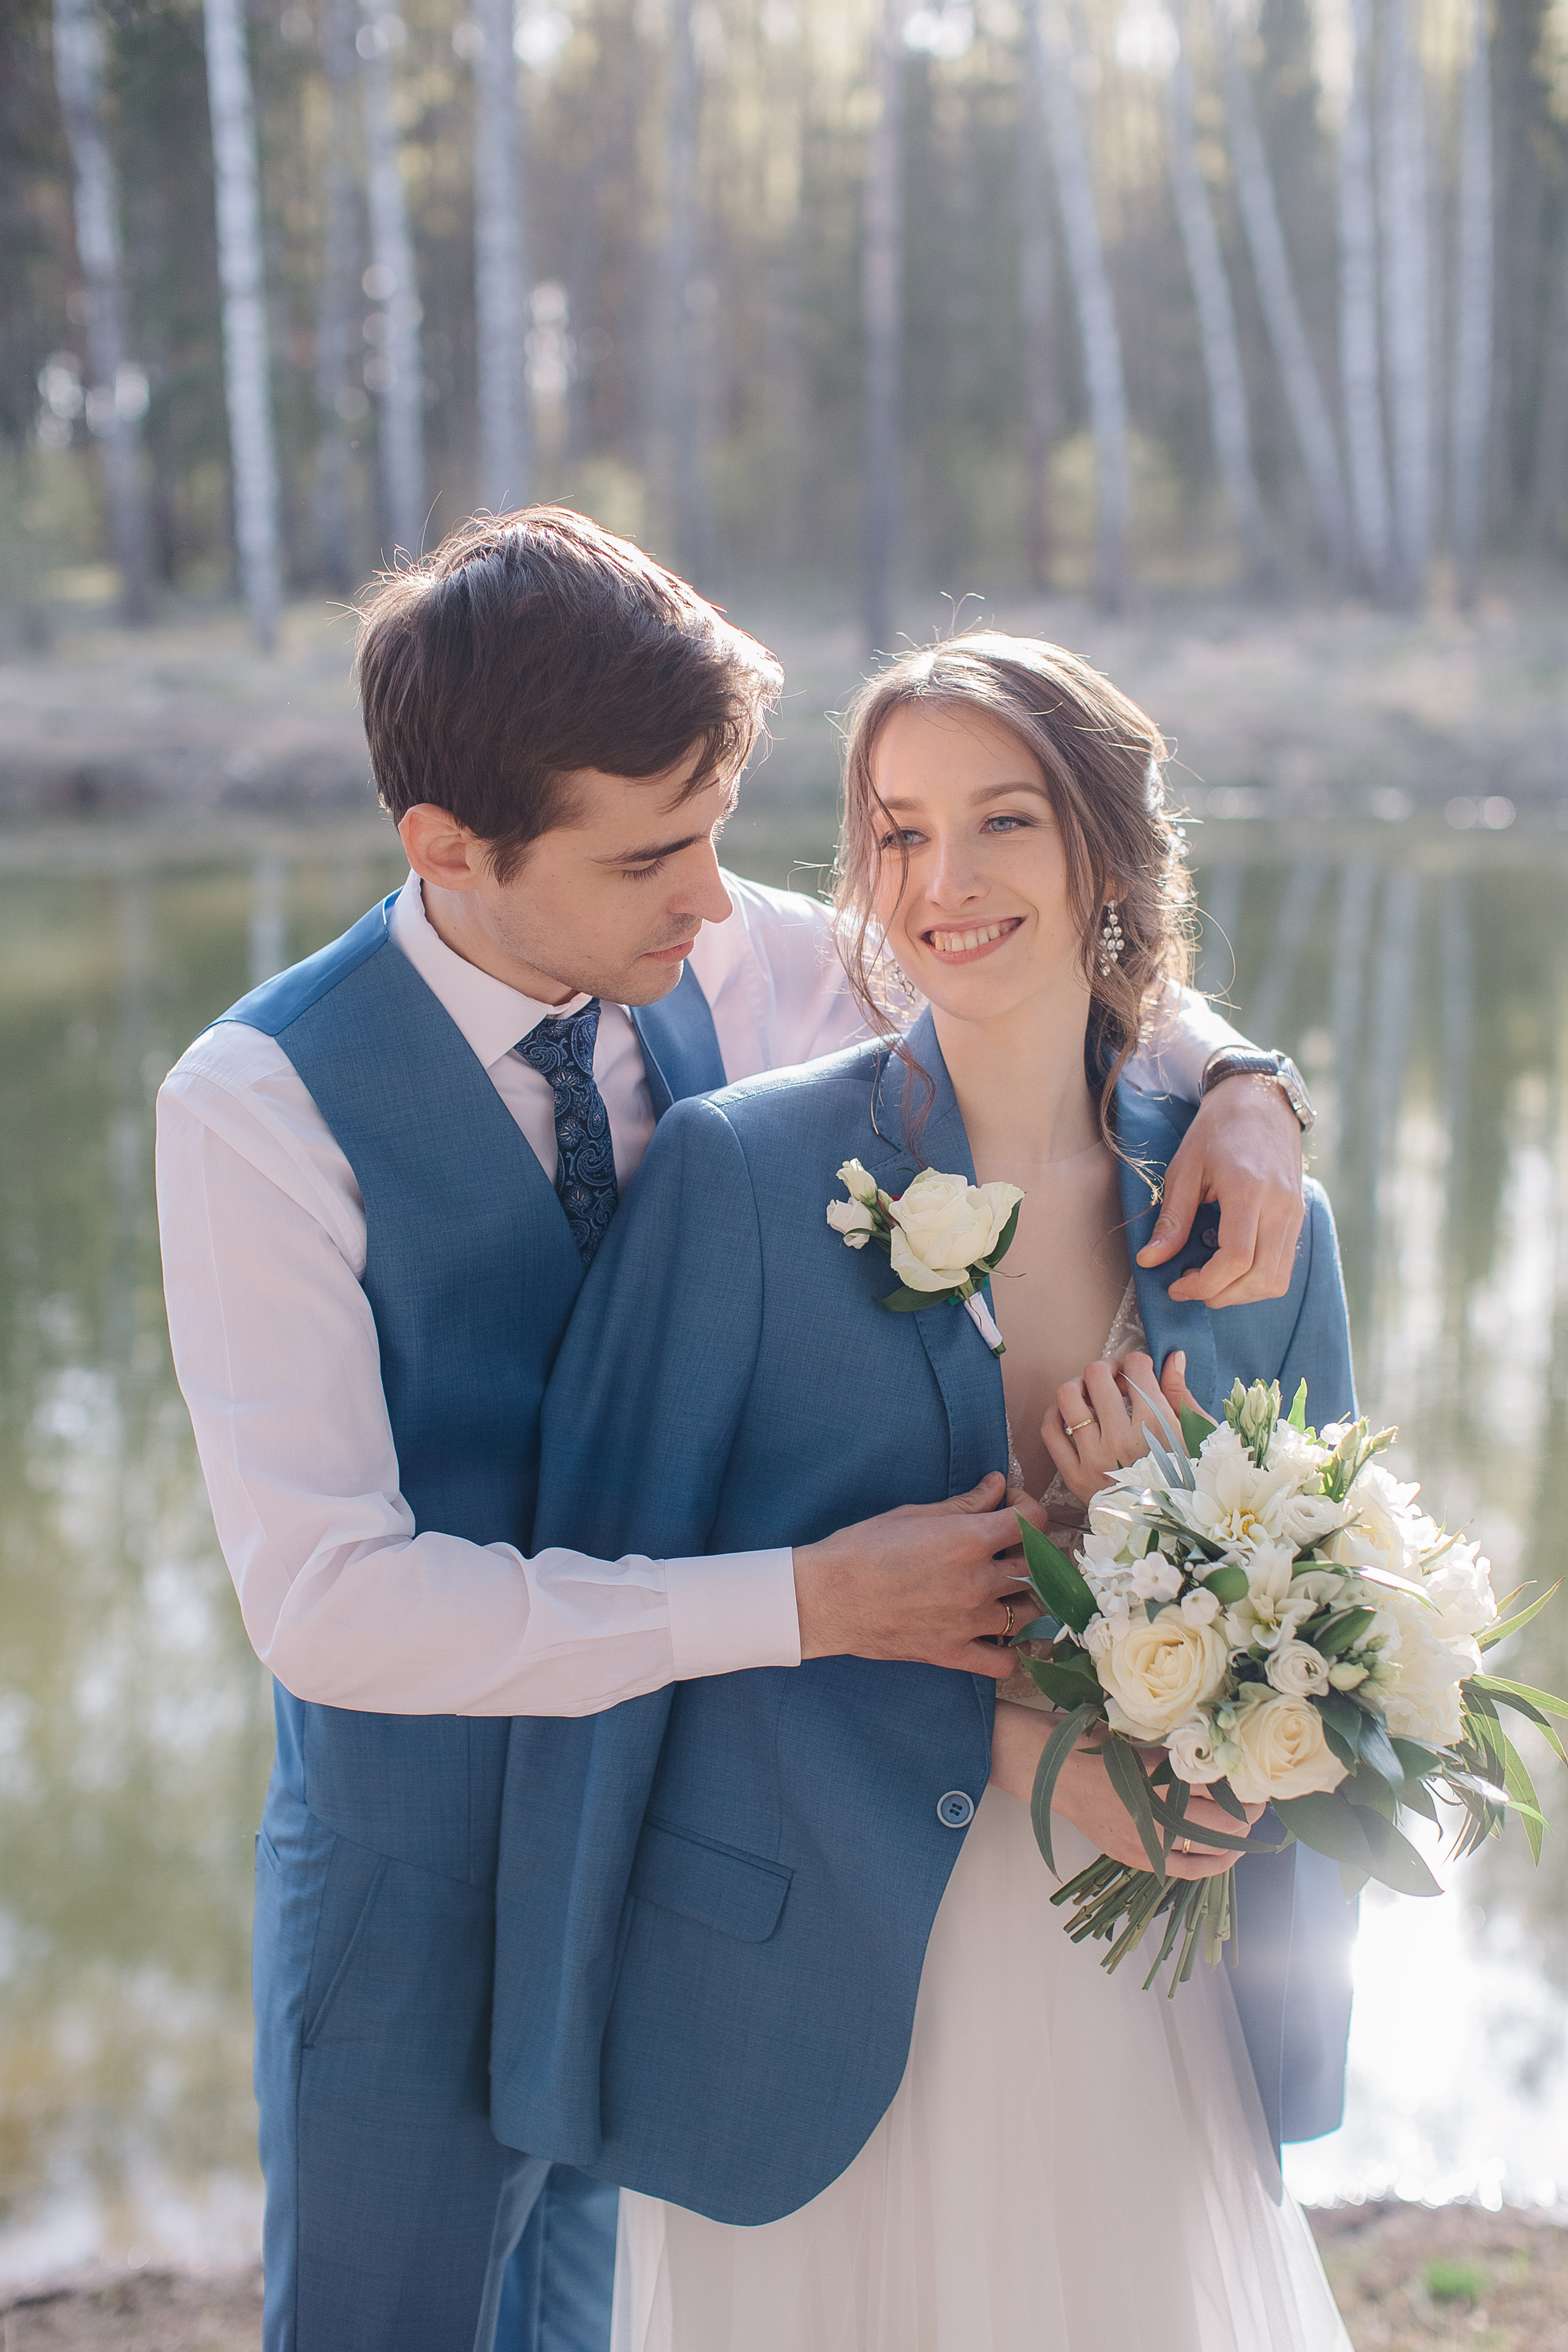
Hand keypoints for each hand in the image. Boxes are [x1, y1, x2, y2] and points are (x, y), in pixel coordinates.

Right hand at [794, 1472, 1039, 1679]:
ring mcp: (968, 1622)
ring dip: (1019, 1599)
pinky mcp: (952, 1654)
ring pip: (1027, 1612)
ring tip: (1000, 1591)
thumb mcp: (914, 1515)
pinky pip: (1004, 1663)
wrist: (826, 1597)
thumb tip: (998, 1485)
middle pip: (1035, 1567)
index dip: (1027, 1509)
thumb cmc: (863, 1548)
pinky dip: (1008, 1652)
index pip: (1033, 1521)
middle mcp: (977, 1581)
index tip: (1010, 1509)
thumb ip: (965, 1503)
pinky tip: (995, 1635)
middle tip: (1004, 1549)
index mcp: (969, 1539)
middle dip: (1026, 1552)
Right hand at [988, 1706, 1263, 1878]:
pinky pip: (1187, 1869)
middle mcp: (1157, 1809)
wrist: (1056, 1772)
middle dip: (1249, 1810)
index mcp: (1160, 1772)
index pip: (1221, 1786)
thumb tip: (1226, 1762)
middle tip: (1259, 1800)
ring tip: (1247, 1824)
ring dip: (1236, 1835)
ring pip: (1212, 1844)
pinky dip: (1214, 1864)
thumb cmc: (1099, 1746)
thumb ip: (1181, 1755)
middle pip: (1224, 1818)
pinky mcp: (1138, 1856)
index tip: (1259, 1780)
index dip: (1246, 1785)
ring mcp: (1148, 1838)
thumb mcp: (1143, 1741)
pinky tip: (1229, 1854)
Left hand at [1040, 1349, 1192, 1506]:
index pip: (1136, 1368)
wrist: (1171, 1531)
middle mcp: (1122, 1440)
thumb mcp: (1195, 1435)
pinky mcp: (1074, 1476)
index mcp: (1157, 1426)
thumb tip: (1172, 1355)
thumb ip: (1179, 1393)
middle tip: (1114, 1379)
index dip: (1136, 1361)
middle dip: (1106, 1368)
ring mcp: (1095, 1458)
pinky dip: (1056, 1414)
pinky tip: (1071, 1415)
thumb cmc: (1188, 1479)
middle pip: (1097, 1375)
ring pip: (1068, 1397)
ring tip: (1090, 1394)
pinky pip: (1050, 1430)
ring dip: (1078, 1386)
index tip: (1138, 1371)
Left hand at [1136, 1074, 1303, 1305]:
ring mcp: (1295, 1214)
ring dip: (1241, 1292)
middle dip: (1222, 1294)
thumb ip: (1171, 1219)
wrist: (1261, 1100)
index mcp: (1249, 1190)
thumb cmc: (1218, 1129)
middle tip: (1190, 1286)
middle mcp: (1280, 1206)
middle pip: (1261, 1279)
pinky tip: (1228, 1266)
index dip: (1204, 1284)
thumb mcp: (1184, 1168)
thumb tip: (1150, 1261)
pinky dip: (1256, 1278)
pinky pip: (1283, 1265)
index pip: (1236, 1259)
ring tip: (1209, 1278)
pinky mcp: (1298, 1218)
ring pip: (1277, 1280)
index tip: (1176, 1286)